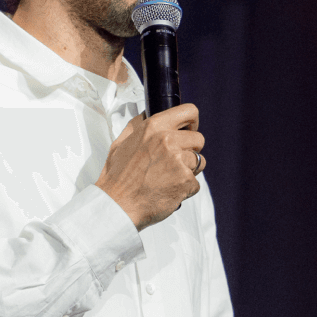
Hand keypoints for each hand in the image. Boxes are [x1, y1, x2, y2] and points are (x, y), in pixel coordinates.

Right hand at [95, 103, 204, 230]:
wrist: (117, 205)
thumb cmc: (117, 177)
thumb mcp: (121, 143)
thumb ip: (137, 126)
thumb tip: (147, 115)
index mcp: (153, 127)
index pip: (188, 111)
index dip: (192, 123)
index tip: (190, 131)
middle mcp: (168, 141)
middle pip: (199, 139)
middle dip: (191, 150)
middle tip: (175, 162)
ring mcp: (178, 161)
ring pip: (199, 162)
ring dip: (188, 171)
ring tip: (168, 179)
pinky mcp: (185, 181)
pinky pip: (195, 183)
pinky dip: (185, 190)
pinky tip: (168, 191)